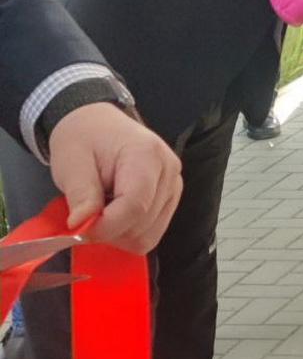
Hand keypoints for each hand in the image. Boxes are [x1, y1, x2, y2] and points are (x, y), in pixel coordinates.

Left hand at [48, 103, 182, 253]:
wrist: (97, 124)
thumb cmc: (84, 139)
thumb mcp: (72, 162)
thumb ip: (80, 194)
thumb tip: (81, 226)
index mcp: (147, 155)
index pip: (135, 206)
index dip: (105, 226)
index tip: (79, 227)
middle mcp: (169, 170)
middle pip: (143, 224)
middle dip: (110, 231)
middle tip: (87, 216)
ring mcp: (174, 184)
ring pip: (149, 234)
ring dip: (120, 234)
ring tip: (102, 211)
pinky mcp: (171, 197)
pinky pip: (152, 232)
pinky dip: (130, 232)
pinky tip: (115, 214)